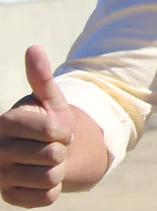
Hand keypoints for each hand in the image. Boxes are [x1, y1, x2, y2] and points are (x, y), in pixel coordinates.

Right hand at [0, 46, 77, 207]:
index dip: (64, 131)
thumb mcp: (49, 99)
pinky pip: (46, 197)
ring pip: (50, 178)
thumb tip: (33, 48)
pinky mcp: (9, 198)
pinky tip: (41, 177)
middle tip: (51, 147)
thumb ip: (41, 77)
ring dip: (58, 170)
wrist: (43, 151)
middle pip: (53, 156)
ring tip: (47, 161)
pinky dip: (52, 189)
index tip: (57, 130)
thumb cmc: (47, 122)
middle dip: (61, 150)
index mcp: (6, 123)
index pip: (52, 132)